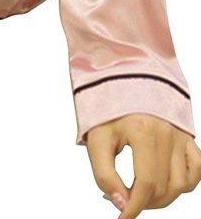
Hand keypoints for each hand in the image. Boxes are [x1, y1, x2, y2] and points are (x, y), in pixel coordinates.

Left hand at [86, 113, 200, 217]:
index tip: (123, 218)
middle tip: (126, 201)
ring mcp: (181, 135)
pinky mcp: (188, 137)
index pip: (145, 184)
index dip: (134, 207)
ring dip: (163, 198)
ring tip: (141, 193)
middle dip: (145, 203)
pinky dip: (185, 184)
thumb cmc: (106, 111)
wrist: (121, 81)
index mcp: (142, 131)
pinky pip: (197, 170)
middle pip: (164, 188)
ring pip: (182, 184)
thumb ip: (104, 174)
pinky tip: (165, 183)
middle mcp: (167, 133)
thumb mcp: (96, 138)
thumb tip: (121, 205)